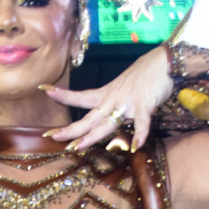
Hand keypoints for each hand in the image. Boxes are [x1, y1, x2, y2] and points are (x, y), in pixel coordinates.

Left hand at [44, 46, 172, 153]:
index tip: (44, 90)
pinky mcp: (144, 104)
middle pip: (88, 118)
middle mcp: (113, 99)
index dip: (63, 95)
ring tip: (78, 147)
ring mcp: (127, 102)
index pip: (81, 96)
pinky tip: (135, 146)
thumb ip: (114, 103)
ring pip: (107, 122)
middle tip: (52, 136)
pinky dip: (140, 133)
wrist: (163, 62)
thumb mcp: (123, 88)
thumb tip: (107, 116)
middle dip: (70, 129)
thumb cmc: (145, 75)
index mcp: (106, 94)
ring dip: (91, 136)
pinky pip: (142, 122)